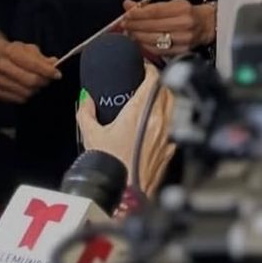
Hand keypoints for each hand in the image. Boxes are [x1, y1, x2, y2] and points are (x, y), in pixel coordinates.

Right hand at [0, 35, 60, 104]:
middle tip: (50, 80)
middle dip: (44, 82)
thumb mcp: (27, 48)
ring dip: (37, 90)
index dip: (48, 71)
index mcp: (10, 51)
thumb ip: (42, 57)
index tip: (58, 74)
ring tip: (39, 84)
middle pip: (30, 81)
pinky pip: (19, 99)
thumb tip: (54, 63)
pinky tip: (29, 89)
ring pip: (26, 92)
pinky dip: (28, 96)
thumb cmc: (14, 52)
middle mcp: (1, 66)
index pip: (33, 64)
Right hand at [77, 62, 174, 195]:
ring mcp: (167, 133)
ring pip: (174, 104)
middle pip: (167, 88)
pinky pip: (175, 124)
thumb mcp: (90, 135)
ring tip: (154, 98)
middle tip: (148, 81)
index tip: (144, 67)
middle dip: (159, 81)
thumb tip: (86, 99)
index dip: (150, 68)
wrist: (124, 195)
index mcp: (139, 111)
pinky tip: (158, 122)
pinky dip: (169, 117)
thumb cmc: (109, 167)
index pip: (153, 79)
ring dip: (166, 97)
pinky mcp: (171, 147)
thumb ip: (86, 112)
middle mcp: (158, 119)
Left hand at [121, 0, 215, 56]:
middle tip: (125, 24)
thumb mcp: (171, 4)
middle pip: (153, 26)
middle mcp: (185, 24)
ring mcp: (184, 39)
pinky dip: (146, 46)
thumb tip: (128, 4)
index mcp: (182, 9)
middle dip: (135, 25)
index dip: (138, 14)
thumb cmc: (187, 13)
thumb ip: (149, 5)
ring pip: (154, 40)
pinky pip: (159, 50)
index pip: (155, 11)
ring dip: (138, 37)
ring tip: (130, 32)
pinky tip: (140, 42)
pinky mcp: (182, 51)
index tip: (127, 15)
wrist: (206, 25)